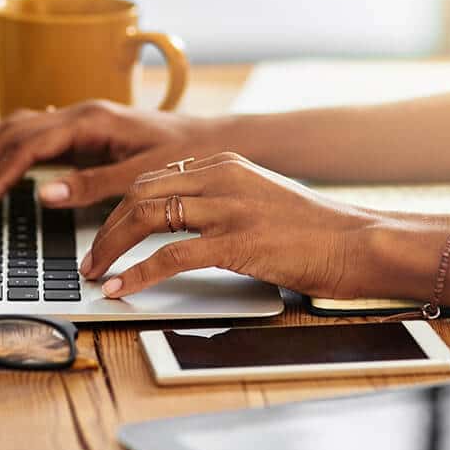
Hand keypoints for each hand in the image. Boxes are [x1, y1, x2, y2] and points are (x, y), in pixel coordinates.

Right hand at [0, 100, 239, 216]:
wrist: (211, 140)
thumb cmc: (183, 155)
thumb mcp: (141, 176)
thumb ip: (92, 185)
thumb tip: (43, 194)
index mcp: (90, 120)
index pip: (28, 147)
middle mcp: (79, 113)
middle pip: (12, 133)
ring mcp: (79, 118)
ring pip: (17, 127)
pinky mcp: (83, 129)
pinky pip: (33, 131)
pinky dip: (6, 146)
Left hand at [80, 152, 381, 298]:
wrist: (359, 241)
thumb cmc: (312, 228)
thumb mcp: (258, 197)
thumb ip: (218, 200)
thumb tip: (175, 222)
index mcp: (223, 163)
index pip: (152, 178)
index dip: (118, 207)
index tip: (102, 231)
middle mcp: (220, 176)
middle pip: (140, 193)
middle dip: (106, 227)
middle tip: (90, 257)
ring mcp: (229, 207)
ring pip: (147, 217)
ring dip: (112, 248)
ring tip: (96, 272)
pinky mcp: (238, 241)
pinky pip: (171, 255)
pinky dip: (138, 273)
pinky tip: (122, 287)